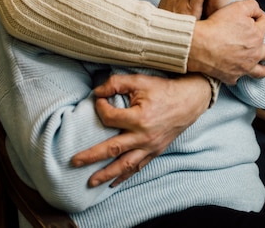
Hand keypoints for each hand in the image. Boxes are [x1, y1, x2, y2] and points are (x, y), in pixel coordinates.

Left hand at [71, 73, 210, 186]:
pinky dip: (125, 176)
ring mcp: (150, 146)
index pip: (109, 117)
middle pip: (112, 149)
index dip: (100, 107)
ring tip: (90, 182)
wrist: (190, 100)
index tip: (98, 101)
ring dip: (106, 174)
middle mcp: (143, 136)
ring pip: (124, 164)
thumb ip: (116, 83)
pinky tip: (114, 182)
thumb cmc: (164, 89)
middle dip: (91, 156)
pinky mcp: (155, 151)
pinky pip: (138, 167)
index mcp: (139, 118)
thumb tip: (97, 92)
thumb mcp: (140, 80)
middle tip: (74, 161)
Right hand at [188, 0, 264, 83]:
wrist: (199, 45)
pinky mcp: (232, 77)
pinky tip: (238, 75)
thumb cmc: (217, 26)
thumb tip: (258, 12)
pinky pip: (238, 78)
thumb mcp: (238, 7)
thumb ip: (252, 6)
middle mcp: (255, 54)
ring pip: (260, 71)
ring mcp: (244, 67)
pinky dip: (238, 76)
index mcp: (257, 36)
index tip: (254, 17)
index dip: (260, 17)